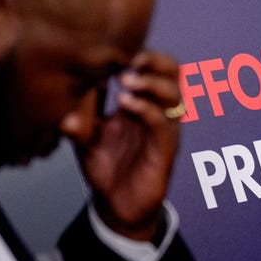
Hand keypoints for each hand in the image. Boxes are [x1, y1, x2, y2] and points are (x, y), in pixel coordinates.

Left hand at [75, 50, 181, 240]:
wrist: (115, 207)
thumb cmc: (105, 167)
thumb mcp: (87, 133)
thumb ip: (86, 108)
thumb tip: (84, 79)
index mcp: (145, 104)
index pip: (159, 68)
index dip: (146, 56)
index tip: (119, 52)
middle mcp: (160, 114)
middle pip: (175, 74)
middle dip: (156, 62)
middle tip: (131, 62)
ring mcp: (164, 132)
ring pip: (175, 96)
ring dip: (152, 84)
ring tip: (126, 81)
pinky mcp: (164, 152)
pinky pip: (164, 125)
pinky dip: (147, 109)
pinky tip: (125, 104)